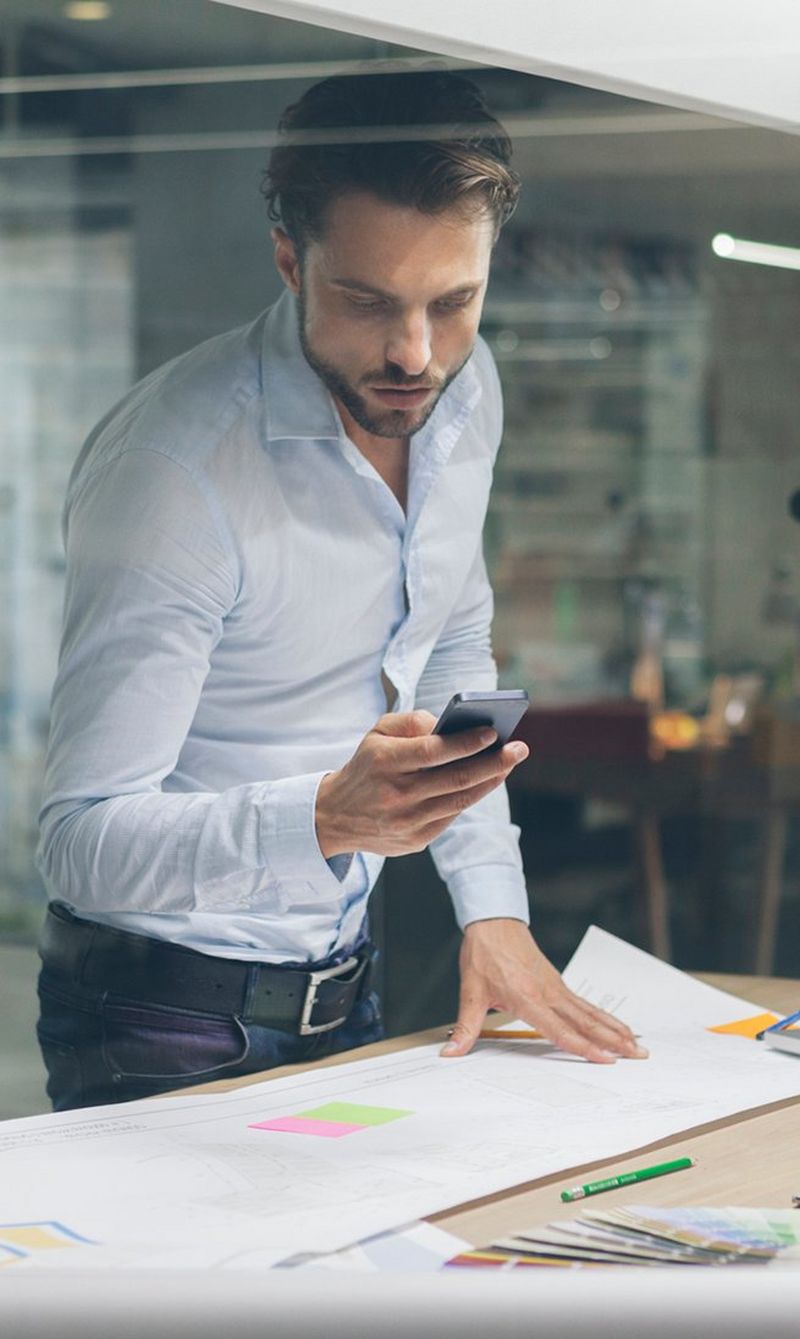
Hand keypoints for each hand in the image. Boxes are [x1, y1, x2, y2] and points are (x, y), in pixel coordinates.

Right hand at [315, 710, 527, 858]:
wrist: (335, 817)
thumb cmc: (366, 767)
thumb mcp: (376, 734)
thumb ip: (410, 721)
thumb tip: (446, 724)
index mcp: (384, 762)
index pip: (432, 751)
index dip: (466, 742)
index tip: (493, 732)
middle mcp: (397, 794)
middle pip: (455, 778)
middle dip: (493, 762)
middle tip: (519, 748)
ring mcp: (407, 821)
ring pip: (459, 800)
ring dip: (490, 781)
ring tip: (509, 763)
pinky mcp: (415, 841)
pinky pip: (452, 816)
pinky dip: (472, 797)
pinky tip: (487, 782)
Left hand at [441, 919, 648, 1063]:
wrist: (493, 922)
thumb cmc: (483, 955)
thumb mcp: (471, 993)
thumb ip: (465, 1028)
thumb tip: (450, 1053)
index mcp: (528, 999)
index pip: (560, 1030)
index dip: (583, 1047)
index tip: (605, 1060)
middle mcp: (548, 994)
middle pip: (586, 1022)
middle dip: (612, 1041)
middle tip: (637, 1056)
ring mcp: (556, 987)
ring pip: (590, 1012)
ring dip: (614, 1029)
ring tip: (636, 1045)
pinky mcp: (557, 983)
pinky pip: (584, 1004)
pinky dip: (602, 1016)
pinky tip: (614, 1025)